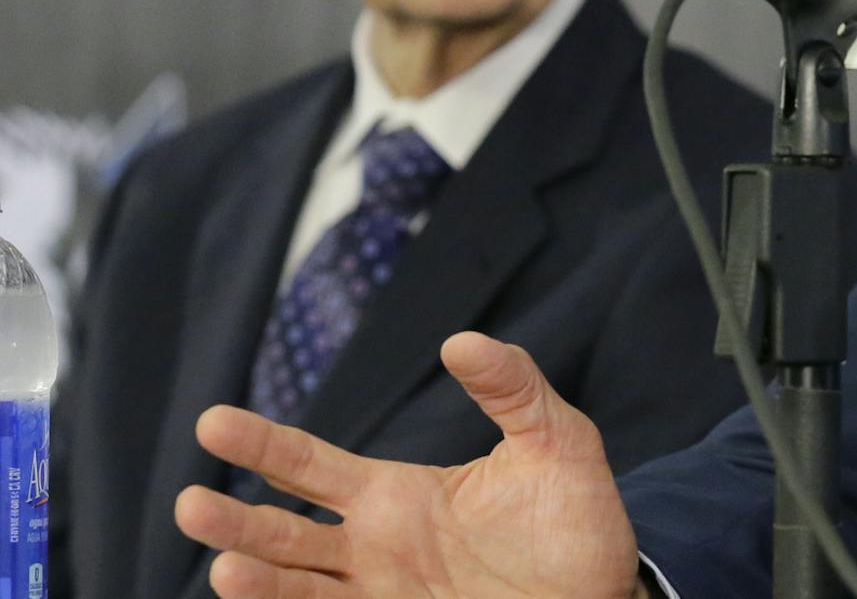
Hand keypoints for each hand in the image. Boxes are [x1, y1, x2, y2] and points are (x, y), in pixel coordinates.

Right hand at [174, 332, 641, 598]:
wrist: (608, 589)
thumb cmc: (576, 515)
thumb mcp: (555, 439)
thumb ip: (513, 388)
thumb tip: (461, 341)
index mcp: (395, 494)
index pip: (308, 465)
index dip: (261, 443)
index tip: (211, 422)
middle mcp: (374, 548)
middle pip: (284, 532)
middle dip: (236, 520)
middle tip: (190, 502)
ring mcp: (382, 596)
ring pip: (299, 591)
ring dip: (258, 581)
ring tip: (226, 569)